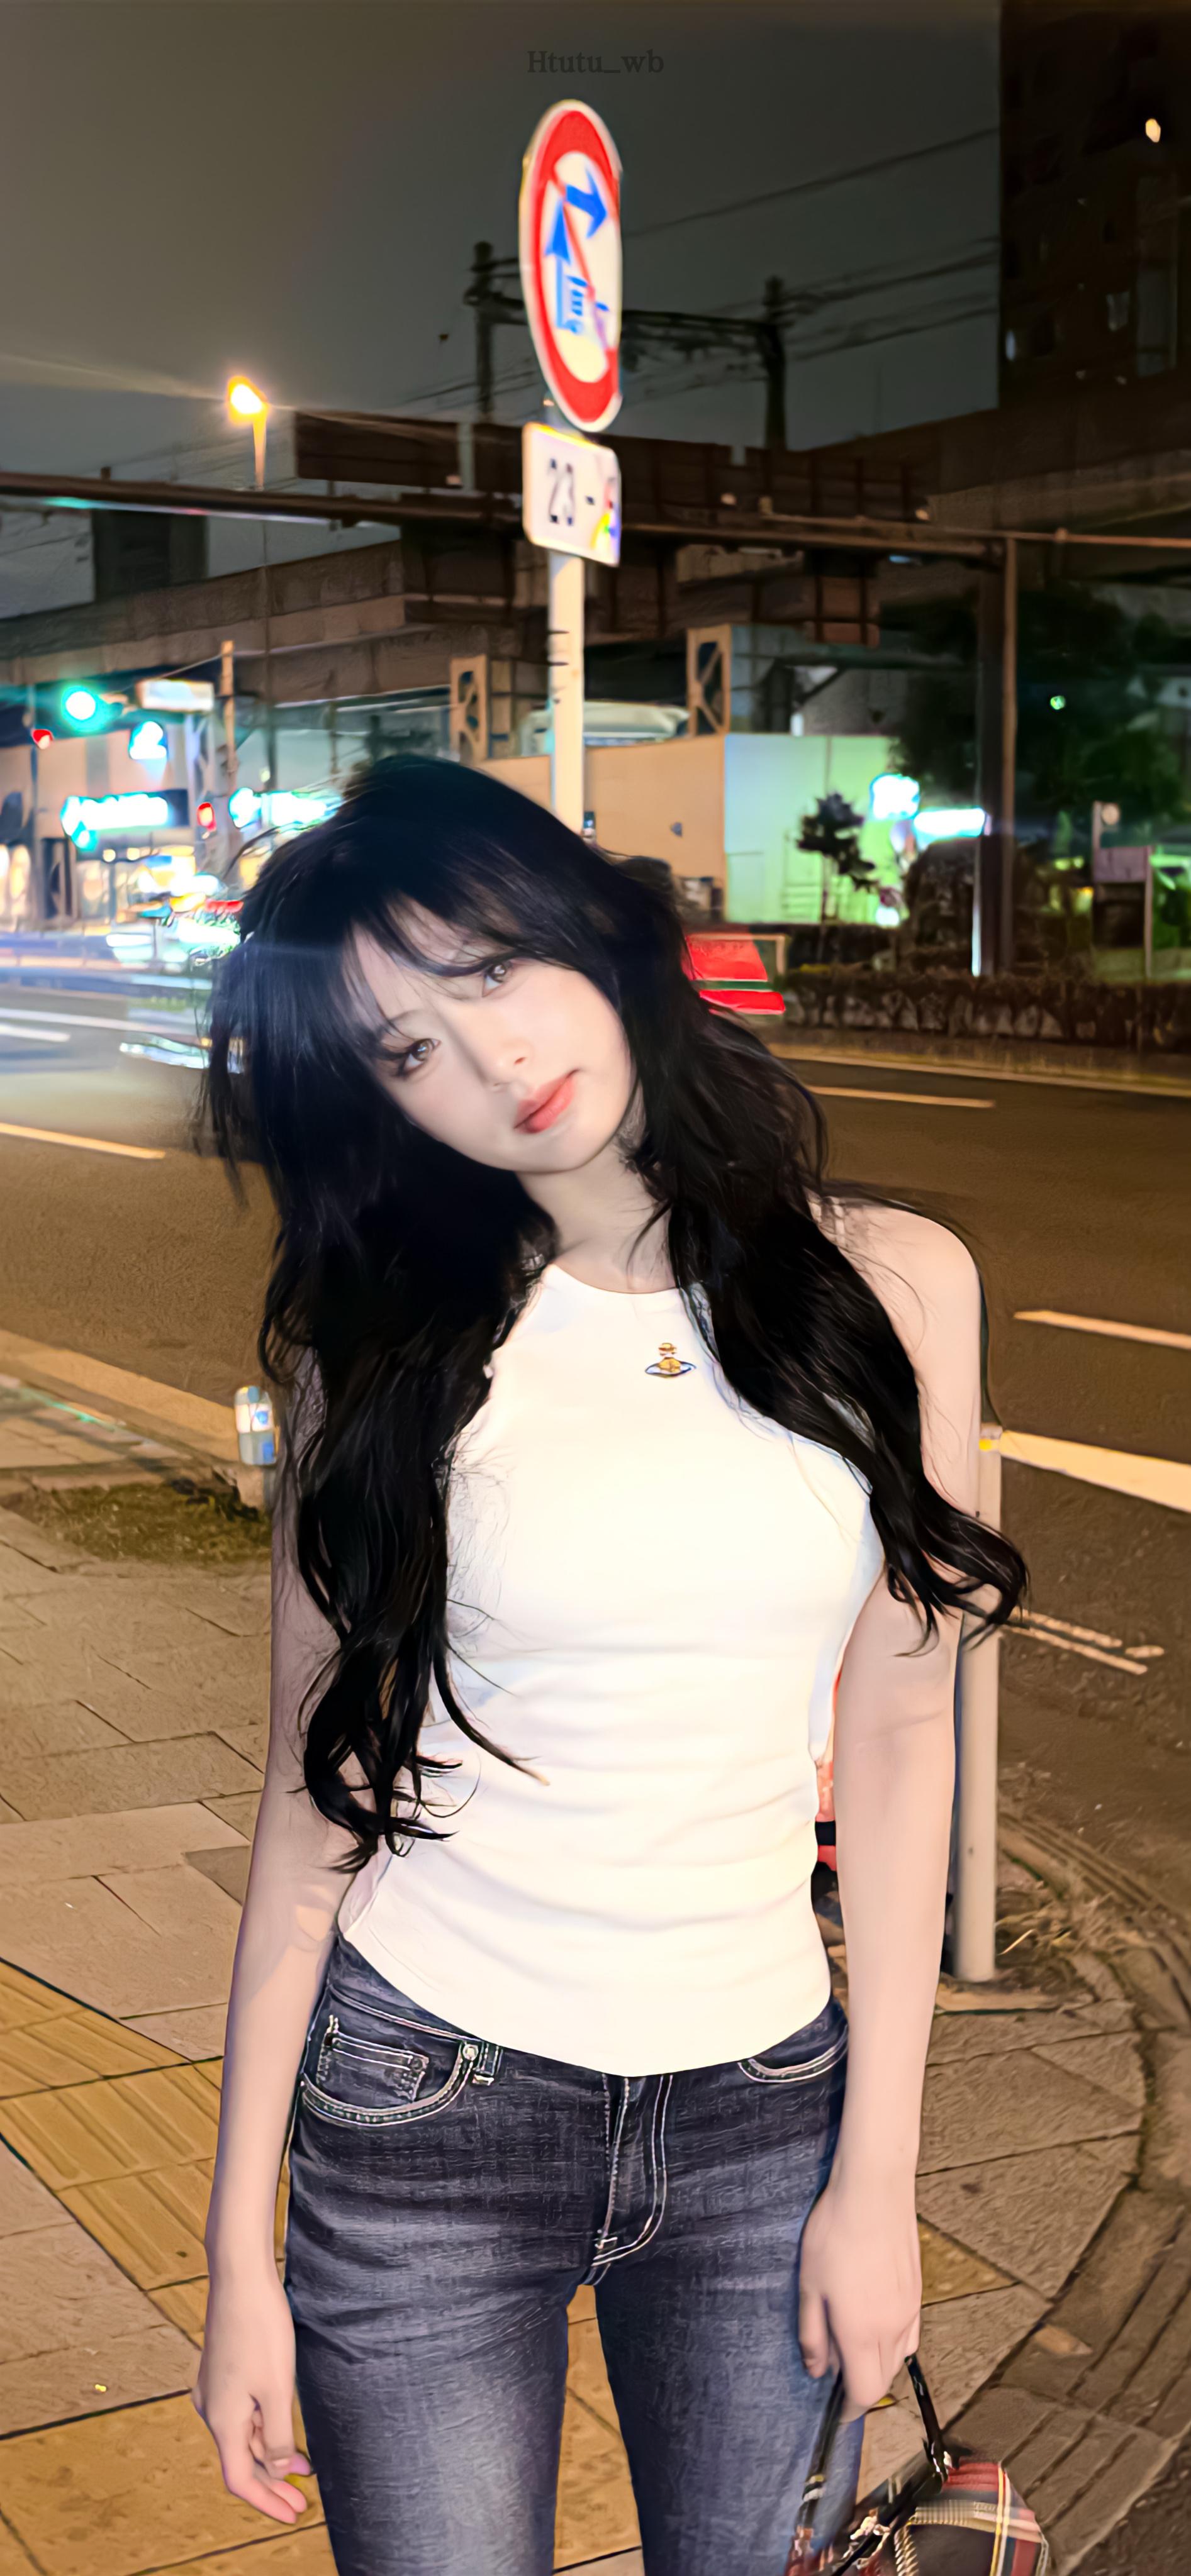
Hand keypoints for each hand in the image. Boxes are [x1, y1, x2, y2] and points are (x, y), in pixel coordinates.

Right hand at [193, 2259, 310, 2523]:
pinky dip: (264, 2427)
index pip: (240, 2479)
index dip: (267, 2502)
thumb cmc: (260, 2328)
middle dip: (273, 2481)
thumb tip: (276, 2470)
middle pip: (242, 2459)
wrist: (240, 2277)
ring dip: (271, 2453)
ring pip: (243, 2435)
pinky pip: (243, 2412)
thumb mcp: (276, 2388)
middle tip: (304, 2498)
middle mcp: (211, 2409)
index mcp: (222, 2419)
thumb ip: (276, 2435)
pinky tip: (286, 2427)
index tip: (294, 2512)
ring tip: (305, 2466)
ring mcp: (215, 2389)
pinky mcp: (223, 2372)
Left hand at [798, 2167, 921, 2415]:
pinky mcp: (916, 2291)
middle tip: (837, 2375)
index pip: (865, 2391)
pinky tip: (875, 2324)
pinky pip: (909, 2334)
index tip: (839, 2413)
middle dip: (862, 2387)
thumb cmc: (835, 2233)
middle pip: (883, 2379)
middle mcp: (892, 2327)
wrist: (874, 2191)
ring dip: (878, 2365)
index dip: (851, 2409)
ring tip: (852, 2347)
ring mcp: (909, 2309)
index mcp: (862, 2332)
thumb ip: (812, 2334)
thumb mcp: (809, 2285)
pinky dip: (893, 2343)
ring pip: (898, 2357)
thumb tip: (817, 2370)